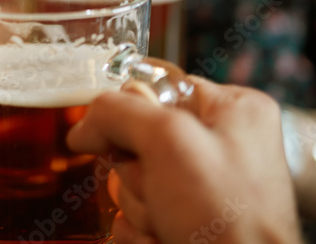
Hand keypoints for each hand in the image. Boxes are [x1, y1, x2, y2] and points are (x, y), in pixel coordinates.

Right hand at [67, 77, 300, 243]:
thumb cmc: (228, 217)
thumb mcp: (168, 141)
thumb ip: (118, 113)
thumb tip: (83, 126)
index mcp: (232, 111)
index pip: (157, 86)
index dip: (134, 114)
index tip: (128, 139)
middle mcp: (220, 146)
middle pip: (137, 139)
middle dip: (138, 172)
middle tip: (165, 192)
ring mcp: (202, 190)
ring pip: (132, 181)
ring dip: (140, 206)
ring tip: (173, 224)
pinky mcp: (184, 224)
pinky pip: (134, 215)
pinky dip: (140, 232)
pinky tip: (164, 241)